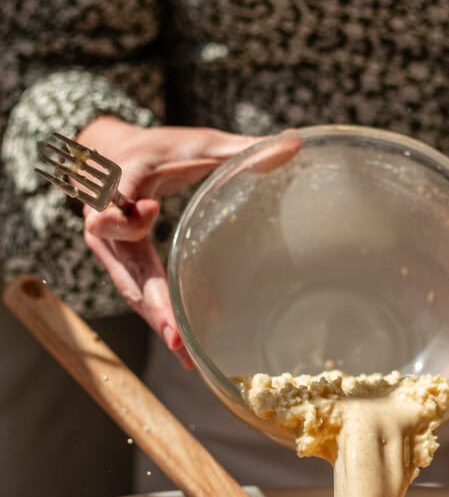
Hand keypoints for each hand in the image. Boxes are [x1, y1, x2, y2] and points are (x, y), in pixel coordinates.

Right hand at [81, 117, 300, 365]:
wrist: (110, 156)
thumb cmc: (158, 149)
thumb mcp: (197, 143)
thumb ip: (241, 148)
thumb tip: (297, 141)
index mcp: (122, 179)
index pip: (113, 199)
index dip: (125, 210)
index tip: (151, 213)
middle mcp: (105, 218)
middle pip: (126, 265)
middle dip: (152, 301)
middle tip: (177, 334)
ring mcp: (109, 247)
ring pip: (131, 288)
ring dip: (158, 321)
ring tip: (186, 354)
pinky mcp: (121, 264)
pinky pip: (139, 293)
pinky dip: (162, 317)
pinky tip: (187, 345)